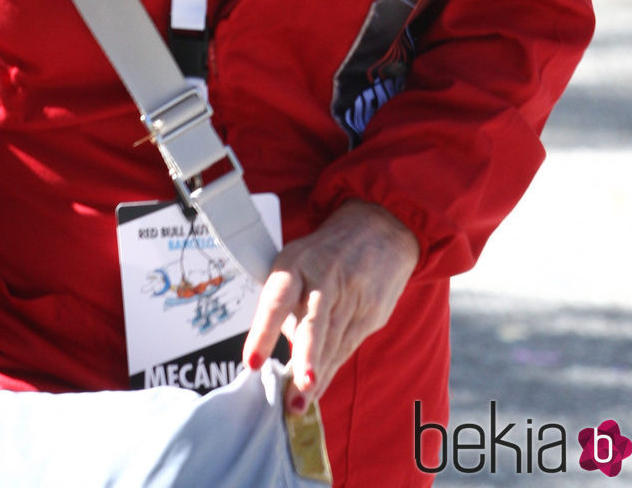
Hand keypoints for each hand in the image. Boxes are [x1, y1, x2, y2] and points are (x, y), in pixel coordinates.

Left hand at [242, 200, 419, 414]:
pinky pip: (348, 345)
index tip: (251, 362)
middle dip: (306, 356)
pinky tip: (318, 387)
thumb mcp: (297, 261)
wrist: (380, 227)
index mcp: (296, 263)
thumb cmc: (324, 253)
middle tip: (297, 388)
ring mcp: (353, 294)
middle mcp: (325, 278)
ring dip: (316, 375)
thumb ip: (287, 301)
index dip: (264, 331)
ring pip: (333, 342)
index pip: (277, 299)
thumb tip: (278, 350)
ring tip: (299, 404)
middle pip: (315, 323)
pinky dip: (331, 367)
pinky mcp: (372, 311)